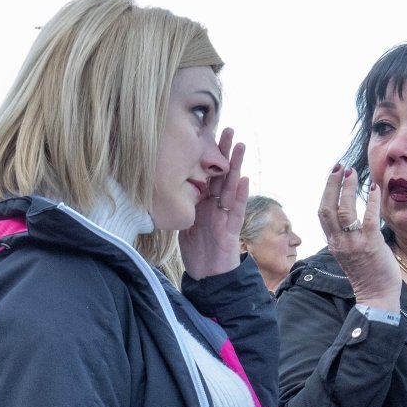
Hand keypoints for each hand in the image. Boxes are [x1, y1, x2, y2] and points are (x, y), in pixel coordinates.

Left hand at [178, 128, 246, 278]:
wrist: (207, 276)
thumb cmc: (196, 252)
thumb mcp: (183, 224)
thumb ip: (181, 206)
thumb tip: (163, 190)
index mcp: (204, 202)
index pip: (206, 174)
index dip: (207, 156)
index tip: (207, 135)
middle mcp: (216, 206)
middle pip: (221, 175)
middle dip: (224, 153)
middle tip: (227, 129)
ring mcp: (225, 216)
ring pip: (231, 187)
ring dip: (236, 167)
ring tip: (239, 146)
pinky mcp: (231, 230)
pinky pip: (236, 211)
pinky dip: (239, 196)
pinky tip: (243, 179)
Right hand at [319, 164, 399, 313]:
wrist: (377, 296)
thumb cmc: (367, 274)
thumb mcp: (349, 252)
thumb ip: (345, 235)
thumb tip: (348, 216)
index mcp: (333, 243)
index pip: (323, 213)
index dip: (326, 191)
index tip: (333, 174)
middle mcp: (339, 242)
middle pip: (327, 208)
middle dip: (332, 185)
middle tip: (340, 167)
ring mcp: (354, 244)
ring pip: (344, 212)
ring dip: (347, 189)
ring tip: (352, 173)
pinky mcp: (371, 245)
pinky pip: (368, 219)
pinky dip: (370, 201)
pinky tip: (374, 188)